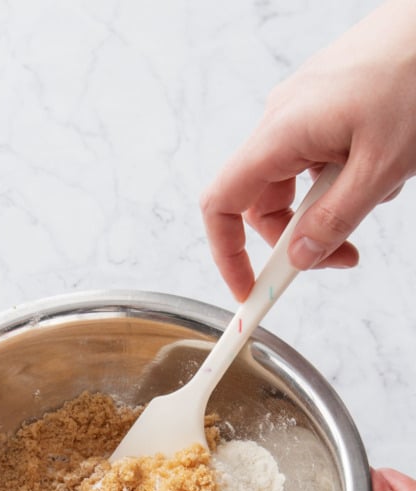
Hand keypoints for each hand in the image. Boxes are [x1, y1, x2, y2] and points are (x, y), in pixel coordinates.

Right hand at [200, 0, 415, 299]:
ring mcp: (301, 111)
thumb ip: (335, 220)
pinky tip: (381, 167)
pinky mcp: (324, 105)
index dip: (228, 254)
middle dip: (298, 238)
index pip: (222, 204)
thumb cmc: (415, 73)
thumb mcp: (379, 166)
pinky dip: (343, 178)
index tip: (249, 290)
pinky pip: (317, 158)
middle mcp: (281, 121)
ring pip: (296, 183)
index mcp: (280, 133)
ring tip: (380, 191)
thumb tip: (300, 258)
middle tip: (344, 257)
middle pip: (263, 202)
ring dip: (330, 206)